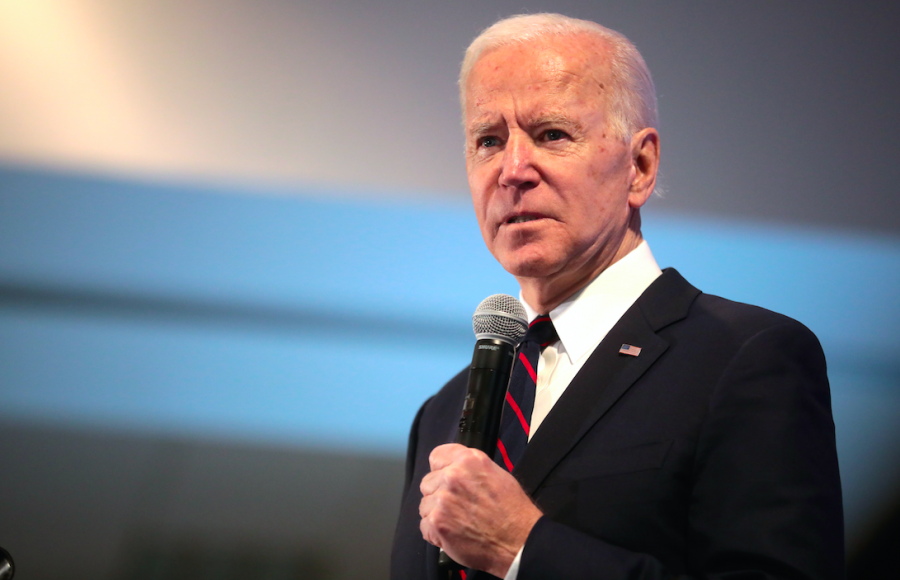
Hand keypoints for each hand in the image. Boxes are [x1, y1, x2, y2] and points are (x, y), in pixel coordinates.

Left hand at [419, 443, 542, 576]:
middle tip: (457, 506)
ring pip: (425, 505)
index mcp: (468, 460)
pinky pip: (424, 525)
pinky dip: (436, 533)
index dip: (442, 470)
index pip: (437, 456)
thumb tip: (452, 471)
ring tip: (457, 522)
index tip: (447, 480)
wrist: (518, 541)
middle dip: (438, 494)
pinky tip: (453, 534)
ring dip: (436, 514)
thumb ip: (470, 469)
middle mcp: (452, 476)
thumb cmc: (512, 510)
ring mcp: (442, 500)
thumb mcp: (496, 474)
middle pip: (428, 482)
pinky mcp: (437, 523)